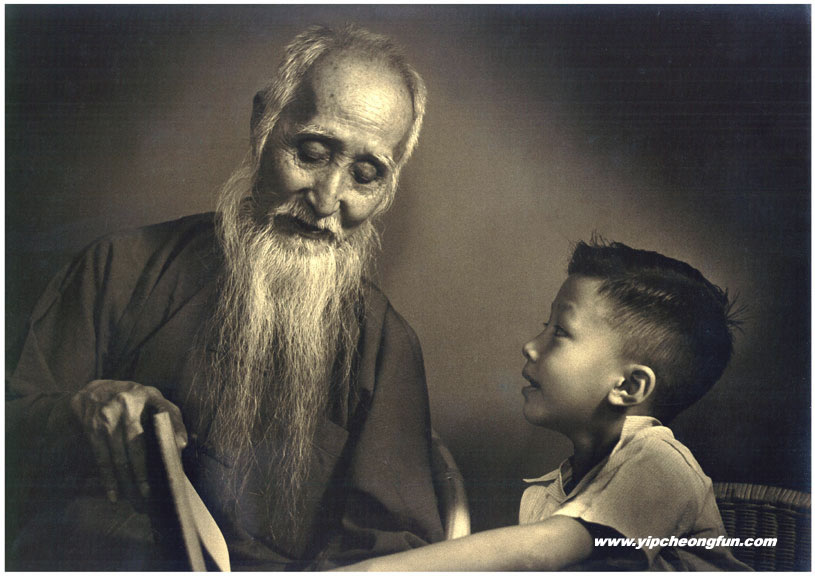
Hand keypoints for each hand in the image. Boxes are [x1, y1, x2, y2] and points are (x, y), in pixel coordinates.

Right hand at [70, 379, 187, 503]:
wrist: (93, 391)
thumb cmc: (132, 400)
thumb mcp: (153, 399)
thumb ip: (171, 417)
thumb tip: (182, 444)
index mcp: (148, 396)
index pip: (165, 413)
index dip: (174, 430)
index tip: (178, 452)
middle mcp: (127, 405)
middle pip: (137, 444)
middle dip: (143, 473)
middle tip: (150, 494)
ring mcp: (107, 417)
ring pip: (119, 455)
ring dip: (127, 481)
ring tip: (136, 499)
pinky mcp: (93, 428)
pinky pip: (102, 458)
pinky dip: (108, 478)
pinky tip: (114, 494)